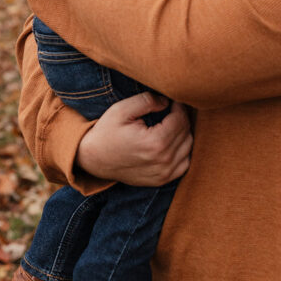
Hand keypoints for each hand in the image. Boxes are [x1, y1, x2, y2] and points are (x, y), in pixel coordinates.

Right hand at [76, 93, 192, 185]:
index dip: (179, 106)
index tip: (173, 100)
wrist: (93, 160)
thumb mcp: (122, 109)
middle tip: (171, 109)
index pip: (181, 119)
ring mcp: (163, 174)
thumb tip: (166, 101)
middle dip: (181, 118)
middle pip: (186, 132)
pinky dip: (182, 151)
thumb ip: (147, 100)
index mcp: (155, 143)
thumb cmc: (107, 132)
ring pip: (188, 147)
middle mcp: (163, 161)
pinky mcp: (161, 180)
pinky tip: (171, 141)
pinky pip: (184, 164)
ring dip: (183, 133)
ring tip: (170, 123)